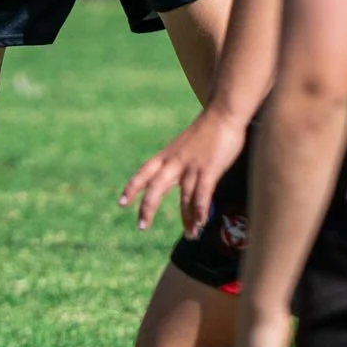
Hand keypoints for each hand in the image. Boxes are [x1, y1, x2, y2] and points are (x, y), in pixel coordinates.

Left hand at [118, 102, 245, 236]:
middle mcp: (175, 161)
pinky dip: (200, 211)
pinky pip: (202, 195)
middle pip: (155, 187)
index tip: (121, 203)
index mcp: (168, 154)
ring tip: (190, 235)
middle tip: (141, 227)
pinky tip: (201, 223)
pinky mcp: (209, 169)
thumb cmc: (209, 129)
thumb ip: (183, 163)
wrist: (225, 112)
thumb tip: (186, 184)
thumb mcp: (188, 146)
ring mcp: (192, 166)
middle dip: (147, 208)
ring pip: (184, 198)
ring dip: (187, 219)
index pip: (144, 172)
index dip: (132, 187)